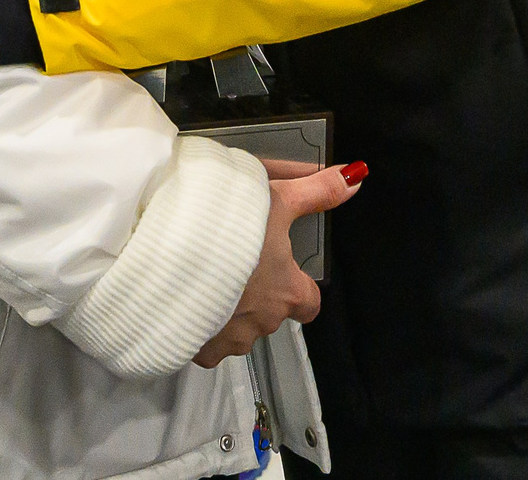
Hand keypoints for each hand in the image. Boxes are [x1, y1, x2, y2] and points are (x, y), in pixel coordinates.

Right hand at [194, 160, 363, 367]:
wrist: (172, 255)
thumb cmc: (230, 228)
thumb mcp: (278, 200)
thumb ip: (318, 192)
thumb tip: (356, 178)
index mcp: (287, 292)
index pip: (309, 304)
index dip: (298, 288)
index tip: (284, 272)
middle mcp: (264, 321)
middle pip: (269, 314)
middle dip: (256, 295)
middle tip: (235, 263)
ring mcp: (231, 339)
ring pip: (236, 330)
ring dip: (227, 310)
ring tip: (207, 277)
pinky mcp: (200, 348)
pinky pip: (205, 345)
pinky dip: (199, 326)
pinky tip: (187, 299)